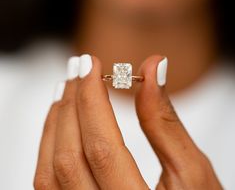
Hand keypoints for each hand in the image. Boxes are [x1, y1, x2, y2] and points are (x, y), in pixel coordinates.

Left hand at [34, 55, 222, 189]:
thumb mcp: (191, 170)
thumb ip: (164, 120)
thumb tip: (152, 70)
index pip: (102, 146)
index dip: (92, 100)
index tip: (90, 65)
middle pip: (71, 156)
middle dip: (72, 104)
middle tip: (78, 70)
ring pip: (50, 171)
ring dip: (57, 122)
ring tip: (67, 89)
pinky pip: (48, 182)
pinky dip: (51, 145)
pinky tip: (62, 121)